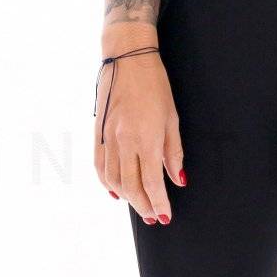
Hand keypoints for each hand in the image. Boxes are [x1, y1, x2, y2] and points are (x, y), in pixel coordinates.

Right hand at [93, 45, 184, 223]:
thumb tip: (178, 179)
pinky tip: (116, 191)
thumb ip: (174, 152)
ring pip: (113, 180)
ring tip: (139, 206)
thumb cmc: (154, 85)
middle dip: (143, 205)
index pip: (151, 182)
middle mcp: (123, 142)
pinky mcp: (98, 133)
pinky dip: (107, 183)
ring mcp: (107, 138)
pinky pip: (100, 166)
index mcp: (145, 139)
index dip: (158, 202)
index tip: (165, 215)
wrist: (126, 59)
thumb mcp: (172, 118)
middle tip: (153, 217)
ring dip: (127, 198)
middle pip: (131, 186)